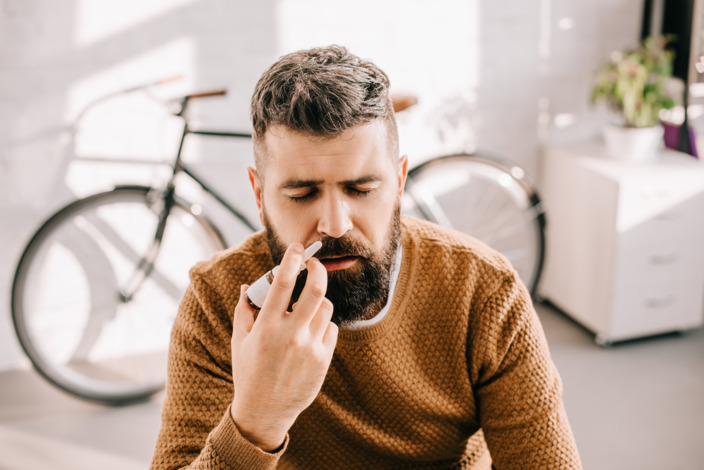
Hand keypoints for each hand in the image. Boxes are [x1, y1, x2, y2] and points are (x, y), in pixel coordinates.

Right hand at [230, 243, 338, 450]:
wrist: (265, 411)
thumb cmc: (249, 373)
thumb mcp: (240, 341)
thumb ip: (244, 311)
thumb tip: (246, 286)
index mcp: (267, 327)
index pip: (282, 283)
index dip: (291, 260)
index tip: (296, 248)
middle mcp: (290, 335)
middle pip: (315, 289)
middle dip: (317, 269)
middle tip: (314, 264)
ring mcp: (309, 348)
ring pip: (325, 308)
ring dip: (318, 300)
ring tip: (308, 306)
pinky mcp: (323, 360)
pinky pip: (331, 329)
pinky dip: (323, 324)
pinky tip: (312, 330)